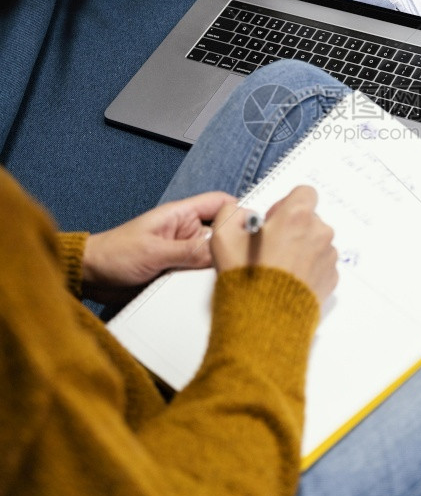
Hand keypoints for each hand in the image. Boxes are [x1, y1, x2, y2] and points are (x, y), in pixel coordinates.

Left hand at [82, 193, 234, 299]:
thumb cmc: (112, 253)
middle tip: (244, 260)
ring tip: (225, 279)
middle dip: (232, 246)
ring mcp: (184, 254)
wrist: (91, 277)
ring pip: (214, 258)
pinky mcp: (178, 273)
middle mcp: (186, 233)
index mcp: (181, 215)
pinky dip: (204, 284)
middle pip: (223, 234)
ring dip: (216, 269)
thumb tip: (221, 250)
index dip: (239, 211)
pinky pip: (200, 277)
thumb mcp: (154, 252)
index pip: (220, 203)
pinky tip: (209, 292)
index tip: (254, 228)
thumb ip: (188, 252)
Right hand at [210, 186, 337, 305]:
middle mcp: (318, 233)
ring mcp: (328, 256)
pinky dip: (308, 268)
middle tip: (271, 246)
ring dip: (301, 249)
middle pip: (310, 219)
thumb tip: (240, 213)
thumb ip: (230, 213)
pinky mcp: (331, 278)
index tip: (274, 220)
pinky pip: (321, 264)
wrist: (265, 320)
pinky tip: (288, 280)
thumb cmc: (248, 279)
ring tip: (278, 267)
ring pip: (316, 242)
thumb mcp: (223, 238)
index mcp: (297, 216)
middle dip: (293, 228)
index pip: (304, 193)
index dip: (287, 204)